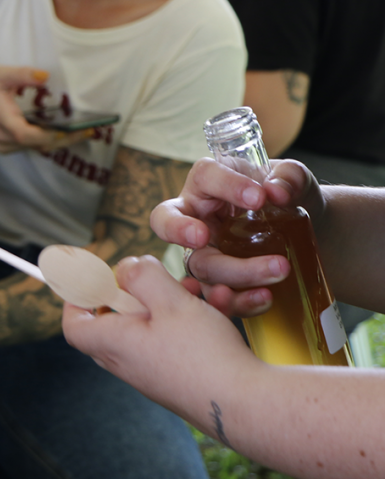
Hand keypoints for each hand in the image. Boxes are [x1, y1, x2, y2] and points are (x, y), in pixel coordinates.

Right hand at [0, 65, 88, 152]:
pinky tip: (62, 132)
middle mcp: (5, 140)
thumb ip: (23, 75)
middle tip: (90, 132)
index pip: (34, 137)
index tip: (79, 130)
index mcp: (5, 124)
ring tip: (81, 132)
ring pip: (37, 148)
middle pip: (41, 146)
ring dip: (59, 141)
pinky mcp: (5, 146)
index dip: (58, 136)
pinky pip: (30, 146)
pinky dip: (47, 140)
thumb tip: (46, 76)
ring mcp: (4, 146)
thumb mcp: (0, 74)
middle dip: (67, 140)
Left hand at [62, 255, 259, 410]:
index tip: (93, 280)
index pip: (75, 325)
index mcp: (114, 344)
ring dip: (169, 302)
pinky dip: (190, 321)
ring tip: (194, 287)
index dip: (78, 300)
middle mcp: (128, 362)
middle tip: (150, 278)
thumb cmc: (202, 354)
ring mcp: (153, 373)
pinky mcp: (178, 378)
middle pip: (113, 322)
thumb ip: (142, 276)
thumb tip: (126, 268)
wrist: (246, 404)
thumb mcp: (169, 301)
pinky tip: (219, 305)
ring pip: (150, 327)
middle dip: (133, 293)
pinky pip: (174, 341)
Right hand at [150, 158, 324, 315]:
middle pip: (169, 223)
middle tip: (202, 237)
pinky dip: (239, 302)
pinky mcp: (218, 284)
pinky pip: (218, 298)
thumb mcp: (295, 179)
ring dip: (236, 272)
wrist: (310, 233)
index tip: (258, 198)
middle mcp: (195, 218)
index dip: (225, 185)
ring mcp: (203, 254)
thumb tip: (276, 193)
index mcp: (210, 183)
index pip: (205, 176)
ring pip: (200, 267)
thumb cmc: (288, 198)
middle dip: (181, 231)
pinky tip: (265, 297)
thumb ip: (290, 178)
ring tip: (278, 270)